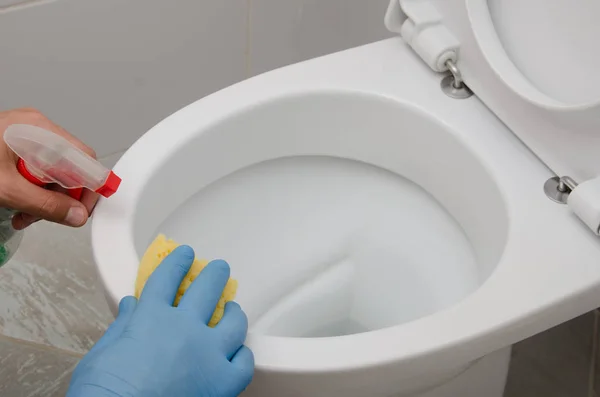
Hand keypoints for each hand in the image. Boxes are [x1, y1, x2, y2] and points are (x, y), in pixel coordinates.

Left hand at [0, 108, 98, 228]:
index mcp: (37, 129)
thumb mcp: (6, 189)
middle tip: (46, 216)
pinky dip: (31, 193)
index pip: (84, 159)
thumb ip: (46, 205)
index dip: (89, 188)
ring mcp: (26, 138)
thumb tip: (77, 215)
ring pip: (54, 174)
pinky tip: (17, 205)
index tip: (84, 210)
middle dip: (60, 198)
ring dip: (44, 200)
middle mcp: (35, 129)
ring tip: (23, 214)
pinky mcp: (17, 149)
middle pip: (70, 168)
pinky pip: (38, 173)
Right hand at [67, 246, 254, 396]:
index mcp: (152, 318)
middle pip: (208, 288)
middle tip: (219, 269)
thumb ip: (122, 327)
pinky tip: (237, 352)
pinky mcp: (222, 381)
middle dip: (215, 274)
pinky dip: (242, 354)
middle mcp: (184, 329)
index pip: (168, 278)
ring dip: (234, 312)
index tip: (185, 254)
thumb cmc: (103, 393)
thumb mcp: (102, 355)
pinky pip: (244, 361)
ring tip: (232, 311)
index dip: (177, 262)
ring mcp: (208, 354)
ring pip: (234, 321)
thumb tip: (130, 307)